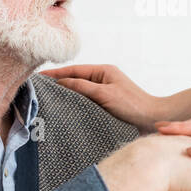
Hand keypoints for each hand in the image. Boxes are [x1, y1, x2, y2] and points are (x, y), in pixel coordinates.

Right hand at [40, 63, 167, 132]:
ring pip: (80, 90)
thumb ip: (82, 87)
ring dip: (66, 93)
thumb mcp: (105, 94)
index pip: (74, 70)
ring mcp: (105, 91)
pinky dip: (75, 103)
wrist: (152, 120)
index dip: (56, 73)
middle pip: (75, 78)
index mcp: (104, 71)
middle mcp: (103, 79)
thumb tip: (61, 82)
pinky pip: (86, 101)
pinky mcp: (106, 104)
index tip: (38, 76)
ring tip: (46, 98)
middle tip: (38, 87)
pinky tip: (65, 109)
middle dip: (58, 82)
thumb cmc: (133, 105)